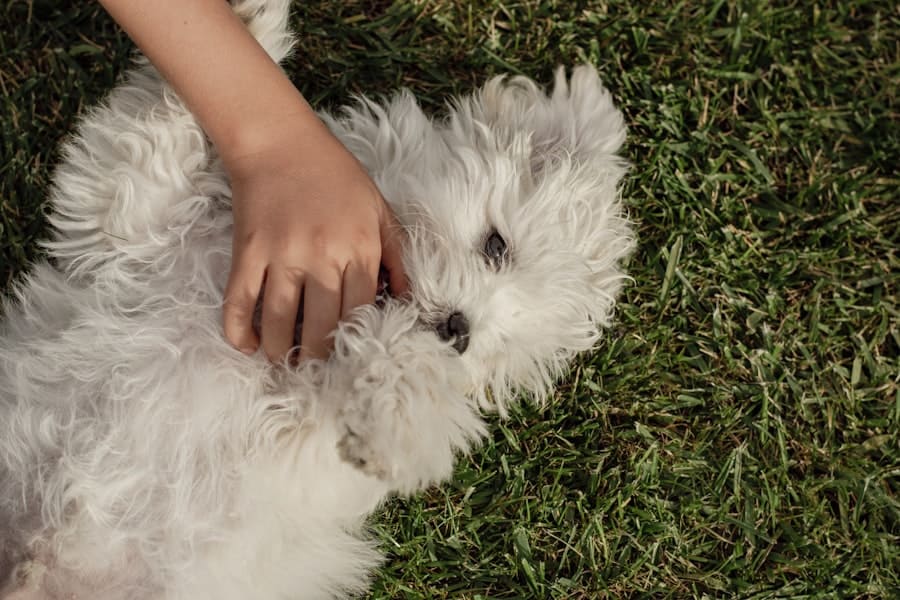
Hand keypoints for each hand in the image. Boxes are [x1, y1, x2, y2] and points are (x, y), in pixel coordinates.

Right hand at [222, 116, 407, 361]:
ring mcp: (281, 255)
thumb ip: (395, 253)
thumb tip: (405, 297)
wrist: (280, 141)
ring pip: (279, 319)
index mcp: (358, 247)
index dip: (354, 339)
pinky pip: (239, 299)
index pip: (360, 310)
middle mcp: (321, 256)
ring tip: (283, 362)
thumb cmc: (335, 174)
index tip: (350, 356)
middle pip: (320, 324)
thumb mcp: (379, 208)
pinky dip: (239, 328)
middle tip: (313, 369)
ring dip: (280, 349)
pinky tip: (246, 345)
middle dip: (317, 355)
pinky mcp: (247, 251)